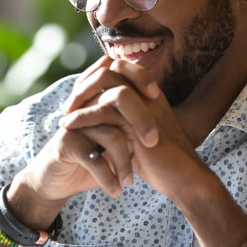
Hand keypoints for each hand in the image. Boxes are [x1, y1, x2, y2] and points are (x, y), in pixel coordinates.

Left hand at [58, 57, 207, 202]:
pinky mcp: (139, 122)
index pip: (118, 67)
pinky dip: (83, 116)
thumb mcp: (137, 134)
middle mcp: (148, 93)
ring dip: (81, 96)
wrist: (182, 179)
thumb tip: (97, 112)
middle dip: (85, 83)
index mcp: (149, 93)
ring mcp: (145, 104)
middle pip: (111, 68)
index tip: (77, 96)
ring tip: (64, 114)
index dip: (94, 77)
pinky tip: (68, 126)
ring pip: (107, 83)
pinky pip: (105, 109)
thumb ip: (122, 119)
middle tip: (68, 104)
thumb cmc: (160, 161)